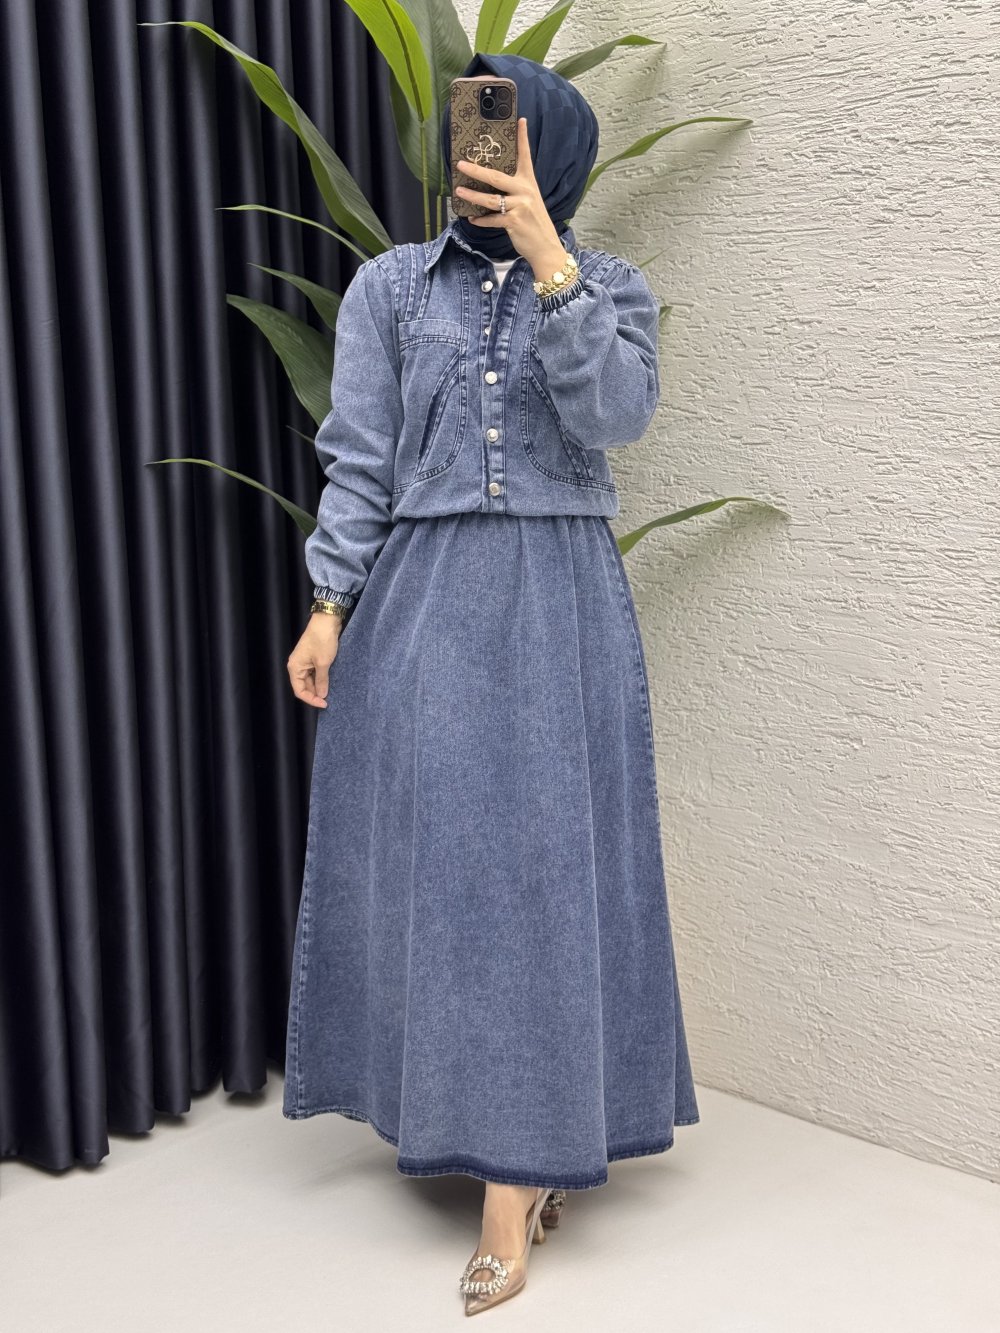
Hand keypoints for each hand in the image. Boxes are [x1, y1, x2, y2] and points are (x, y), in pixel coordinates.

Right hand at [287, 614, 342, 707]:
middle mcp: (297, 666)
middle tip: (328, 700)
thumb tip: (322, 695)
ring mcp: (304, 662)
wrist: (326, 621)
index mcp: (295, 667)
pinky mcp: (312, 658)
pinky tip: (329, 683)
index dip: (311, 699)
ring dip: (319, 687)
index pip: (299, 691)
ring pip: (310, 680)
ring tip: (330, 692)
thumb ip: (322, 680)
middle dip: (315, 694)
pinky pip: (314, 673)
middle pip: (304, 686)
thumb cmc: (322, 640)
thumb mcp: (323, 663)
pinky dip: (321, 679)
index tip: (324, 703)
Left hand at [455, 116, 568, 280]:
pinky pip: (492, 219)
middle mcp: (525, 191)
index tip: (519, 120)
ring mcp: (519, 207)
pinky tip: (472, 218)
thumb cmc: (534, 224)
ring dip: (472, 195)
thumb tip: (492, 186)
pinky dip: (481, 220)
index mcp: (529, 183)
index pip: (525, 156)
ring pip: (490, 199)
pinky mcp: (514, 222)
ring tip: (459, 191)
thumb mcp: (529, 202)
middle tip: (461, 164)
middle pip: (496, 177)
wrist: (546, 248)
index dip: (522, 137)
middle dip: (476, 170)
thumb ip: (515, 192)